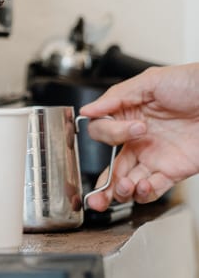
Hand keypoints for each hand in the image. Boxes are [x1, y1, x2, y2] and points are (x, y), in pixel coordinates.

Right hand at [80, 65, 198, 211]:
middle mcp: (137, 139)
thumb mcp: (149, 81)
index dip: (113, 131)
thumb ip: (116, 96)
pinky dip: (146, 193)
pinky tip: (143, 187)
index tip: (136, 126)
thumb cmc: (189, 83)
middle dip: (103, 184)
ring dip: (122, 190)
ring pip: (129, 182)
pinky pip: (155, 188)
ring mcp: (154, 156)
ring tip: (125, 188)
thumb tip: (88, 109)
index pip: (102, 131)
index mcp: (126, 115)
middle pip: (112, 166)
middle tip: (96, 196)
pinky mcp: (174, 170)